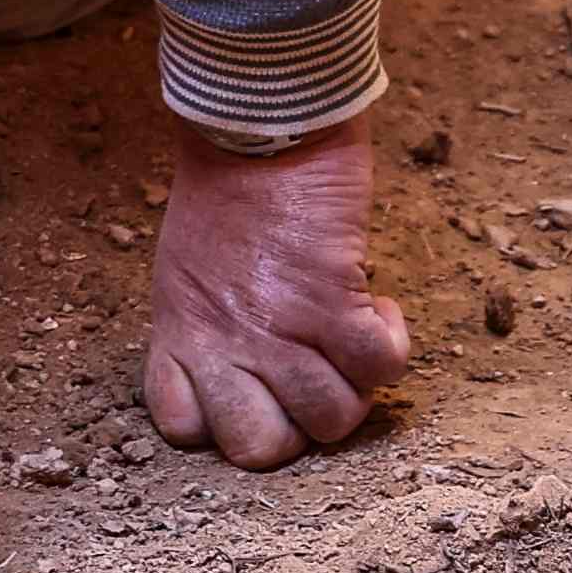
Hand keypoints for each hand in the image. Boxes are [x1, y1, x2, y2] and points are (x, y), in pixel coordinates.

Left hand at [137, 118, 415, 469]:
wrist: (259, 123)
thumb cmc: (225, 189)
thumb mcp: (187, 267)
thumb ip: (208, 327)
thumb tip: (249, 369)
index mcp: (181, 333)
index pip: (185, 428)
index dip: (225, 418)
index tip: (252, 383)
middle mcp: (225, 343)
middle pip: (261, 449)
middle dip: (294, 428)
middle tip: (310, 376)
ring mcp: (279, 329)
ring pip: (331, 421)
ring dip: (353, 390)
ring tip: (348, 342)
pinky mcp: (334, 300)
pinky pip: (378, 367)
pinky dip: (390, 345)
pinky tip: (379, 309)